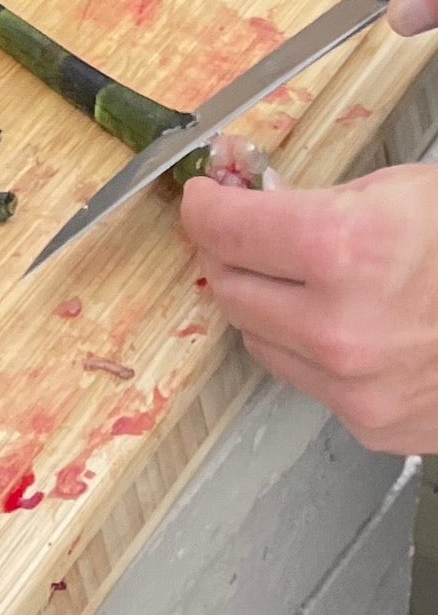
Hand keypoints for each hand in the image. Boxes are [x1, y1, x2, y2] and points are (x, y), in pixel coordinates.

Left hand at [177, 165, 437, 451]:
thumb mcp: (409, 192)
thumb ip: (318, 202)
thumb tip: (243, 197)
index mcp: (348, 250)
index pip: (227, 231)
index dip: (208, 208)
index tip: (205, 198)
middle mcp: (339, 328)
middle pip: (230, 289)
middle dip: (235, 256)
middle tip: (251, 234)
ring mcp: (353, 385)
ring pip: (258, 340)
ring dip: (269, 306)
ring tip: (317, 280)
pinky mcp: (369, 422)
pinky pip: (305, 379)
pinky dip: (311, 348)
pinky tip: (355, 323)